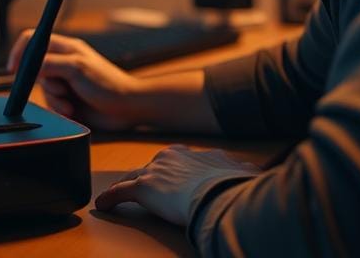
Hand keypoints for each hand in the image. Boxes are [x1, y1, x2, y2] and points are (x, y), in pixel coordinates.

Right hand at [6, 31, 143, 130]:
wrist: (126, 108)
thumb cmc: (110, 84)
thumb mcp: (77, 69)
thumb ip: (51, 63)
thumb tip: (31, 64)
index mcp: (66, 48)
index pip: (34, 41)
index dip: (21, 52)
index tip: (14, 69)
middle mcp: (63, 62)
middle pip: (35, 70)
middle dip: (46, 84)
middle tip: (62, 89)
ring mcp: (65, 81)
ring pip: (43, 90)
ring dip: (54, 100)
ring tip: (71, 102)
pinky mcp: (67, 99)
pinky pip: (51, 104)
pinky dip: (59, 109)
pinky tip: (73, 110)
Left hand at [94, 145, 259, 225]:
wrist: (219, 192)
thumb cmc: (233, 186)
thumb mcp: (241, 174)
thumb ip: (243, 173)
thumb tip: (256, 174)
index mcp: (195, 154)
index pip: (177, 161)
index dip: (171, 171)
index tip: (172, 178)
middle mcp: (173, 156)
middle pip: (154, 166)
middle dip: (149, 175)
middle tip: (145, 184)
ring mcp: (157, 170)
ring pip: (135, 176)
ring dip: (126, 184)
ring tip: (117, 193)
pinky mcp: (144, 188)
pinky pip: (121, 192)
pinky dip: (111, 199)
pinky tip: (103, 205)